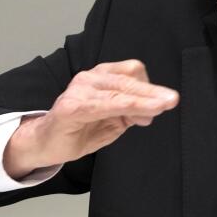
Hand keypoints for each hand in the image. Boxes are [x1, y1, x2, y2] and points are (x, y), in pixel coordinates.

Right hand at [4, 60, 178, 178]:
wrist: (45, 144)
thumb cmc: (79, 129)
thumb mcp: (113, 121)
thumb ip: (132, 113)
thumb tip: (152, 112)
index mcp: (102, 77)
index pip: (132, 72)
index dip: (150, 87)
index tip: (163, 104)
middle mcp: (90, 78)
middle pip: (128, 79)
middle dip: (152, 92)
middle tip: (171, 100)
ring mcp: (79, 90)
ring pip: (119, 91)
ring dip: (142, 100)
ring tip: (159, 108)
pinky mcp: (71, 107)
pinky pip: (103, 106)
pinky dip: (124, 108)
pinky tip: (138, 116)